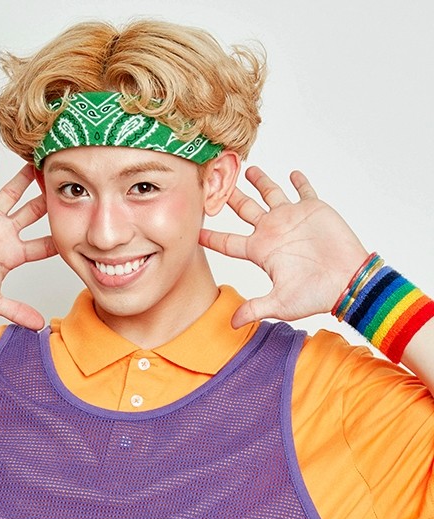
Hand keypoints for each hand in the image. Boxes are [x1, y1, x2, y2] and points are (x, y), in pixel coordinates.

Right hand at [0, 154, 56, 328]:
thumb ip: (16, 310)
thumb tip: (40, 325)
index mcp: (13, 253)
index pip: (43, 244)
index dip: (59, 238)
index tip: (78, 229)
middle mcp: (4, 233)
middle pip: (32, 213)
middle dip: (47, 201)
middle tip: (64, 186)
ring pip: (9, 195)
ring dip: (21, 181)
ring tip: (35, 165)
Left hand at [199, 166, 367, 327]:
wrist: (349, 282)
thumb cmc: (316, 295)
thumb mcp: (280, 303)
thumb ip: (254, 308)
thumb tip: (232, 324)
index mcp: (260, 250)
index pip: (228, 242)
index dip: (211, 236)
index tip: (195, 229)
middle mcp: (272, 232)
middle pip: (244, 210)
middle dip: (230, 197)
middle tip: (216, 182)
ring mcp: (292, 219)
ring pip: (270, 194)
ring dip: (260, 182)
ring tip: (247, 169)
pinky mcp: (314, 210)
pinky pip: (304, 191)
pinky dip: (298, 181)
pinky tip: (291, 173)